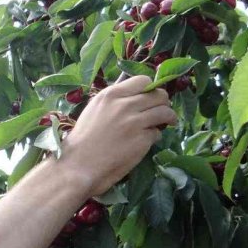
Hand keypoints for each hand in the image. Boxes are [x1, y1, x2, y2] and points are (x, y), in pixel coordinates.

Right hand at [61, 75, 177, 195]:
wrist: (78, 166)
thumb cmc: (82, 140)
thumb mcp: (94, 110)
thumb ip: (114, 102)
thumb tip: (135, 97)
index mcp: (111, 95)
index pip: (143, 81)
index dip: (150, 89)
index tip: (151, 96)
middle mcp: (125, 105)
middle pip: (158, 95)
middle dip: (163, 102)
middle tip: (163, 109)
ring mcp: (135, 122)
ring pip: (164, 112)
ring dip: (168, 117)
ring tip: (168, 122)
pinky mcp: (142, 140)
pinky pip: (157, 133)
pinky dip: (155, 136)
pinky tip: (147, 141)